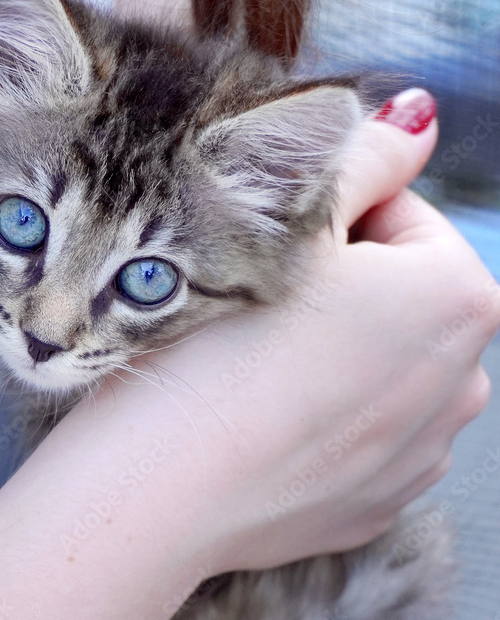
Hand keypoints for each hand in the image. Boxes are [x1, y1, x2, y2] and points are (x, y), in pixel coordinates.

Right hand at [67, 89, 497, 573]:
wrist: (156, 492)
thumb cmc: (217, 350)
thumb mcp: (286, 226)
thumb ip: (363, 158)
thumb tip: (418, 113)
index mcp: (458, 297)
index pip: (394, 216)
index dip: (320, 220)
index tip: (259, 248)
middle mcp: (463, 381)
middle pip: (391, 295)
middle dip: (336, 289)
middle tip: (248, 307)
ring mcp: (423, 455)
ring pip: (375, 366)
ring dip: (330, 354)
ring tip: (250, 368)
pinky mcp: (377, 505)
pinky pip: (357, 436)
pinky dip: (320, 420)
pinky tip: (262, 423)